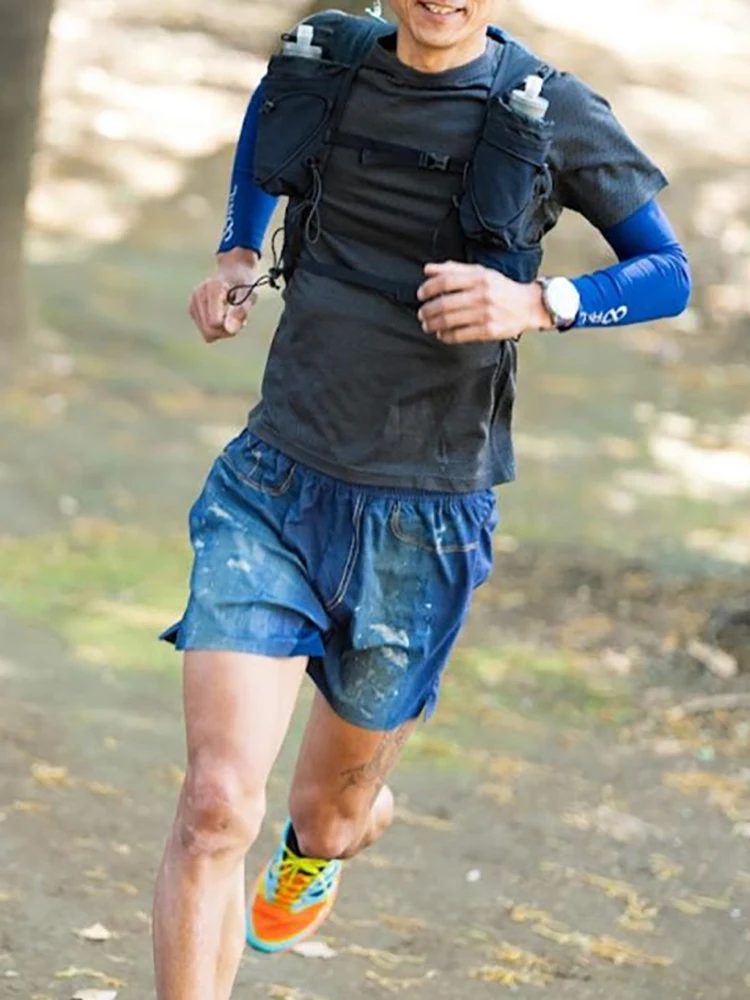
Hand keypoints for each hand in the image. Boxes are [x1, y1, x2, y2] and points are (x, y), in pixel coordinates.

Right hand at [188, 249, 259, 343]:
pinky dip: (217, 328)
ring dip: (223, 331)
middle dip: (226, 332)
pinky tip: (223, 317)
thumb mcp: (249, 296)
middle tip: (239, 321)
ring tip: (231, 317)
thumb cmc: (243, 283)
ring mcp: (193, 302)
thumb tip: (230, 330)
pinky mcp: (192, 310)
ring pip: (207, 334)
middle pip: (209, 331)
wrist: (233, 272)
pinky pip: (206, 332)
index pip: (215, 323)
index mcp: (212, 288)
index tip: (241, 317)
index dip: (230, 326)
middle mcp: (198, 294)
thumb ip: (240, 312)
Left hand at [417, 260, 553, 343]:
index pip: (446, 281)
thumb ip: (453, 269)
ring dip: (433, 324)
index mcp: (479, 277)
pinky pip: (460, 335)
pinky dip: (446, 336)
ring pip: (449, 321)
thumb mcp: (481, 273)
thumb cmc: (501, 289)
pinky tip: (441, 334)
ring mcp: (485, 314)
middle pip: (444, 303)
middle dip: (427, 310)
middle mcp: (482, 295)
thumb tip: (427, 270)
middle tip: (421, 314)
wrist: (529, 306)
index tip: (420, 295)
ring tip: (427, 325)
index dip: (428, 288)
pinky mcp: (489, 330)